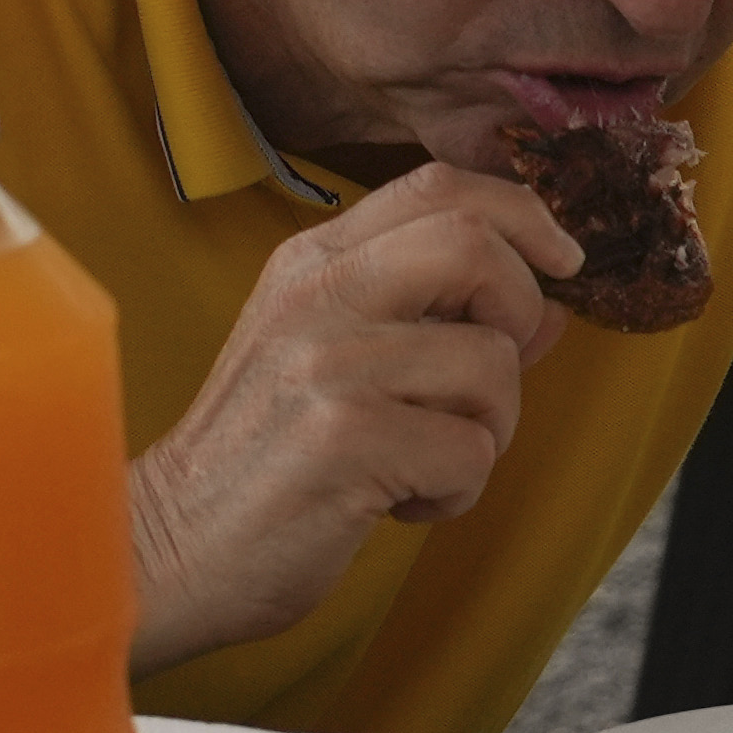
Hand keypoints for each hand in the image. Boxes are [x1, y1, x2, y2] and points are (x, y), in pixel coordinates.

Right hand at [129, 171, 567, 665]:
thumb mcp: (334, 360)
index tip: (562, 261)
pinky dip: (456, 492)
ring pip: (491, 365)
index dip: (523, 213)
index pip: (440, 186)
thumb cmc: (262, 459)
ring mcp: (327, 364)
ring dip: (488, 431)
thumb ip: (436, 321)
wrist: (171, 547)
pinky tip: (396, 502)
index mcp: (311, 262)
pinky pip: (471, 452)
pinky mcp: (343, 439)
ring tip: (422, 462)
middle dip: (519, 312)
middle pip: (475, 244)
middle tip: (490, 376)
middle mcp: (317, 295)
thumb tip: (550, 306)